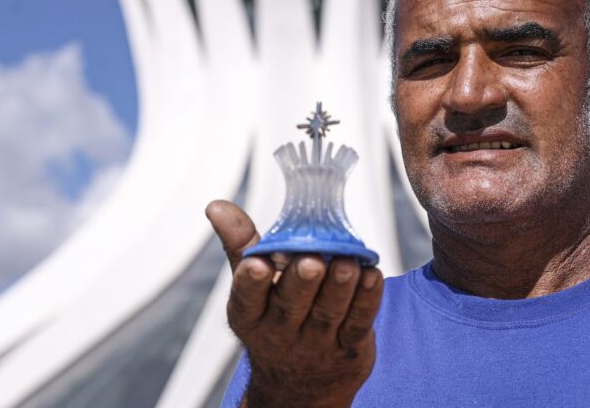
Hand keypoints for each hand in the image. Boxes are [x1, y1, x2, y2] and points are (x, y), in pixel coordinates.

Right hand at [206, 200, 383, 406]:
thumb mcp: (251, 288)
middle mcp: (280, 331)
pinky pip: (359, 323)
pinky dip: (367, 299)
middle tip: (311, 260)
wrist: (299, 384)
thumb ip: (240, 245)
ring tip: (348, 263)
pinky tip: (371, 276)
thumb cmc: (274, 319)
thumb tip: (217, 207)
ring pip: (328, 312)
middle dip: (301, 282)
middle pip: (291, 305)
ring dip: (339, 286)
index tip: (257, 264)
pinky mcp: (349, 347)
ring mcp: (316, 342)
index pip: (247, 299)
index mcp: (250, 315)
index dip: (251, 282)